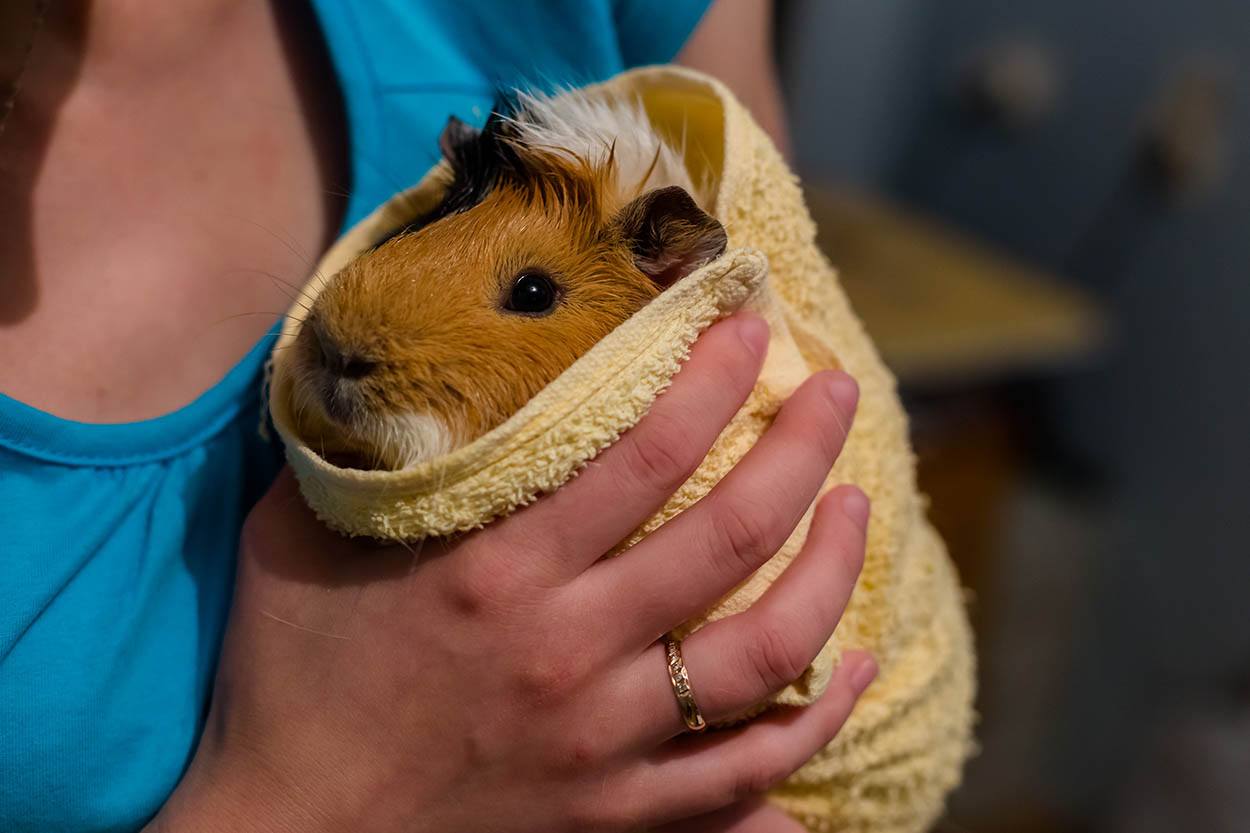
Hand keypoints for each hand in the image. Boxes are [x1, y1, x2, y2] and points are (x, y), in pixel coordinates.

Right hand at [148, 313, 874, 832]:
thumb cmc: (288, 677)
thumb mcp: (299, 539)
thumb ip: (358, 449)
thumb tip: (388, 352)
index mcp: (492, 574)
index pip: (642, 457)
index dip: (712, 381)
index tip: (752, 328)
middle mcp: (564, 652)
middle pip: (726, 538)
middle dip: (802, 449)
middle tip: (839, 392)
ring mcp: (602, 741)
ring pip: (765, 653)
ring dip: (833, 571)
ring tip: (858, 507)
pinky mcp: (618, 812)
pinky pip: (747, 772)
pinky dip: (818, 722)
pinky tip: (860, 665)